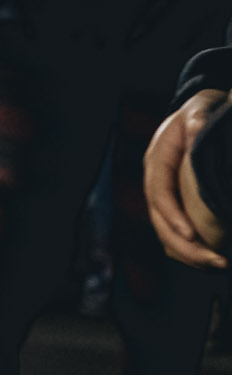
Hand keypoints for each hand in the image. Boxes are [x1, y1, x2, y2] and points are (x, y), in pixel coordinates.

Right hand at [146, 88, 229, 269]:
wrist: (199, 114)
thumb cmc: (202, 113)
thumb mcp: (200, 110)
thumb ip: (197, 120)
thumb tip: (196, 128)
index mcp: (157, 161)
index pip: (159, 193)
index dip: (173, 216)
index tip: (192, 236)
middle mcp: (156, 182)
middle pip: (159, 221)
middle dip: (185, 246)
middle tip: (217, 261)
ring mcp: (164, 195)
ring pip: (165, 233)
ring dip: (188, 254)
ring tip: (218, 264)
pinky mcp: (176, 205)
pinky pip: (175, 233)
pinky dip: (190, 250)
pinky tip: (211, 259)